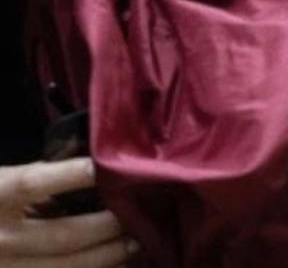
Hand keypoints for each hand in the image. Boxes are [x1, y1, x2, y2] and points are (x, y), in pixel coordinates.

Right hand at [0, 157, 135, 265]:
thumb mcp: (0, 178)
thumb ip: (35, 174)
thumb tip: (89, 163)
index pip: (35, 182)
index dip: (73, 174)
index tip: (107, 166)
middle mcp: (0, 238)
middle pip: (61, 236)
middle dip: (106, 227)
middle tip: (141, 214)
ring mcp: (7, 267)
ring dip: (105, 258)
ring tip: (137, 243)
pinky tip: (111, 266)